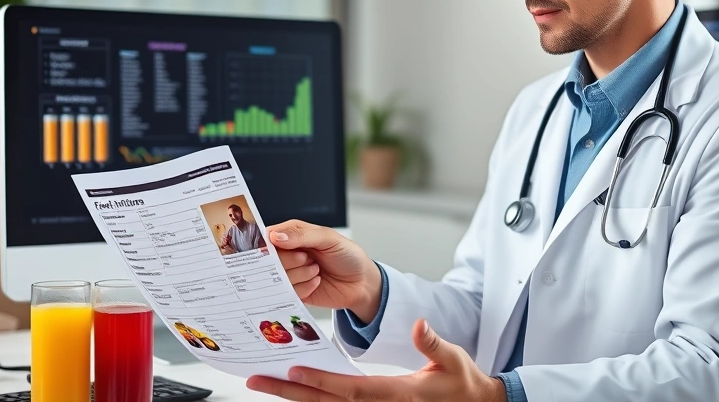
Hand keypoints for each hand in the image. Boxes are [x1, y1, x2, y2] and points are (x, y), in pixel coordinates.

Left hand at [247, 319, 506, 401]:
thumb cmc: (461, 383)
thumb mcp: (452, 359)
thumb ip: (432, 343)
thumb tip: (419, 325)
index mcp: (395, 394)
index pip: (350, 388)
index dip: (320, 382)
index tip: (294, 372)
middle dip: (290, 391)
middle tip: (257, 379)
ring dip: (294, 396)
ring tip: (264, 381)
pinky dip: (312, 398)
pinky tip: (292, 389)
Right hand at [266, 220, 382, 322]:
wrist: (361, 282)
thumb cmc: (347, 255)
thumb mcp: (328, 238)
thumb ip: (302, 235)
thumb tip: (275, 236)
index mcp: (292, 236)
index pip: (268, 237)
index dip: (269, 243)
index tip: (278, 248)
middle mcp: (288, 255)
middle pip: (269, 260)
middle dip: (290, 260)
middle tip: (307, 258)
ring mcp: (291, 275)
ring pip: (278, 278)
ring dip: (300, 275)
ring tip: (316, 270)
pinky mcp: (295, 293)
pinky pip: (288, 294)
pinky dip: (304, 288)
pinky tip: (317, 282)